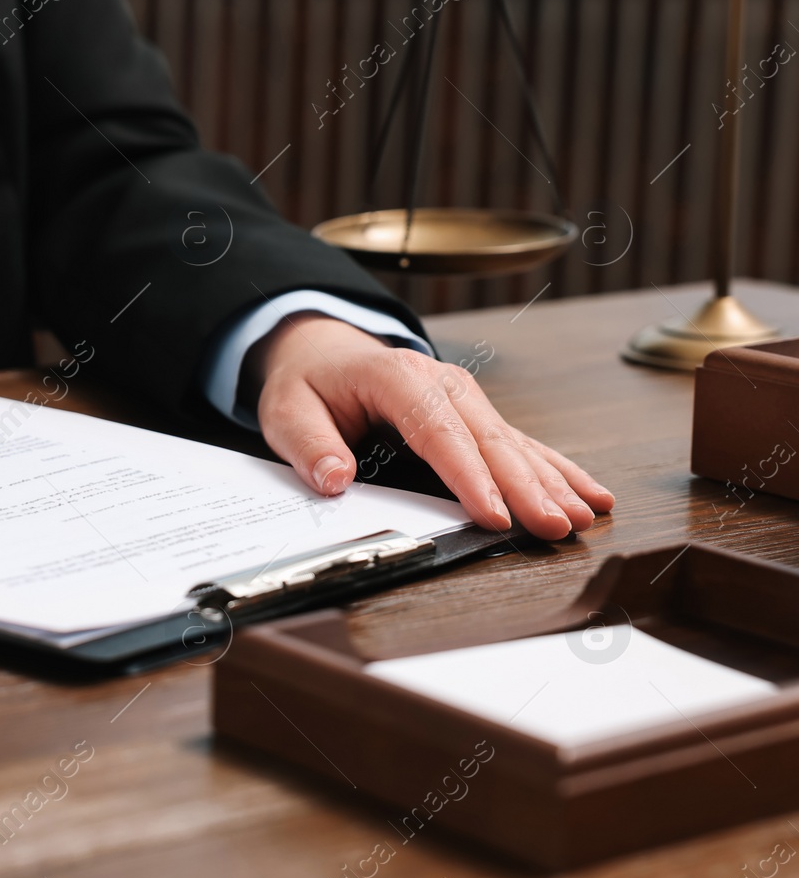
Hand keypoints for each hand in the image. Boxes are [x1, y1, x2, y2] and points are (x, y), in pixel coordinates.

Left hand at [249, 313, 613, 540]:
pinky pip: (522, 444)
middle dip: (526, 486)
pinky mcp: (477, 415)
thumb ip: (307, 443)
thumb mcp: (287, 409)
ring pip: (514, 443)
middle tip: (554, 526)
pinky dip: (557, 469)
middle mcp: (442, 383)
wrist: (324, 351)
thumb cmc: (311, 384)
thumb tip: (333, 478)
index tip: (493, 515)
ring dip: (551, 480)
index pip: (438, 432)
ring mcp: (465, 398)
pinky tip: (589, 494)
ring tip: (584, 516)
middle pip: (488, 439)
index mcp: (396, 378)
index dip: (468, 477)